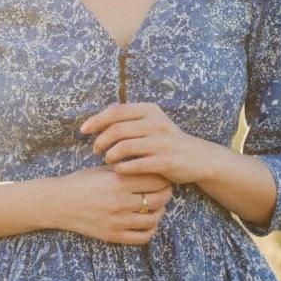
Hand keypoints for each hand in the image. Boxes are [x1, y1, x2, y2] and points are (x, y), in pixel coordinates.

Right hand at [54, 165, 173, 245]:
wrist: (57, 203)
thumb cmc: (80, 182)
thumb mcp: (102, 170)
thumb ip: (126, 169)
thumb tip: (151, 167)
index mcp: (118, 181)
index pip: (155, 180)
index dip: (164, 178)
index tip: (164, 177)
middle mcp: (119, 201)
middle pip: (158, 199)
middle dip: (166, 194)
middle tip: (165, 191)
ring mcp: (116, 221)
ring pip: (153, 219)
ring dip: (160, 212)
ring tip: (157, 206)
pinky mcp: (112, 235)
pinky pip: (142, 237)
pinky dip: (150, 229)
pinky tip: (148, 222)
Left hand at [79, 102, 207, 184]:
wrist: (197, 158)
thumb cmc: (166, 141)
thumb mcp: (152, 123)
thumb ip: (129, 119)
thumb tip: (98, 120)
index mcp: (149, 110)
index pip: (116, 111)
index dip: (96, 120)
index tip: (83, 130)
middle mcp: (156, 123)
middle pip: (116, 130)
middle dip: (100, 141)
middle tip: (95, 150)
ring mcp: (161, 143)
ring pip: (123, 147)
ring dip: (110, 155)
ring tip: (108, 160)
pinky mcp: (164, 161)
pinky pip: (134, 165)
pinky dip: (121, 168)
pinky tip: (118, 170)